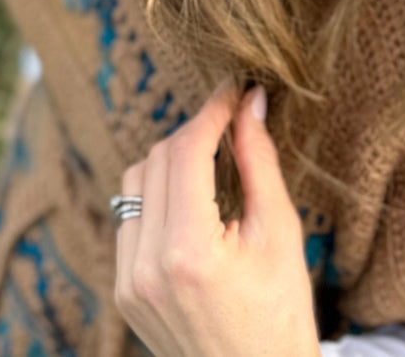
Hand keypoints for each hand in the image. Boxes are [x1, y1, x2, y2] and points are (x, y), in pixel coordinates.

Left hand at [114, 81, 319, 356]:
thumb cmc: (281, 315)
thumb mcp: (280, 234)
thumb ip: (258, 162)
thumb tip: (251, 101)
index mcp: (189, 252)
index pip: (187, 150)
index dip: (211, 110)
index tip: (233, 89)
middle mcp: (147, 266)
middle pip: (158, 158)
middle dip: (194, 132)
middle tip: (230, 123)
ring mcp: (128, 282)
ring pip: (134, 182)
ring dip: (170, 161)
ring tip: (211, 165)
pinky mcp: (123, 292)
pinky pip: (129, 219)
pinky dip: (156, 197)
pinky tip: (191, 204)